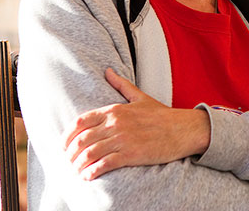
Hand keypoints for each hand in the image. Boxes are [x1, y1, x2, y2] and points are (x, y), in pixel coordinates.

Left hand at [63, 68, 210, 179]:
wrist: (184, 129)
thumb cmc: (162, 115)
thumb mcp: (140, 97)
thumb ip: (122, 85)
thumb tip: (108, 71)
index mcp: (115, 110)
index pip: (80, 122)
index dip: (67, 136)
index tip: (64, 146)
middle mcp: (116, 124)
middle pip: (81, 140)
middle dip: (70, 154)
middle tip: (70, 162)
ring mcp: (123, 139)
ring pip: (90, 153)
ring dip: (79, 165)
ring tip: (78, 171)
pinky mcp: (131, 154)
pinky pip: (104, 164)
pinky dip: (93, 172)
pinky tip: (89, 176)